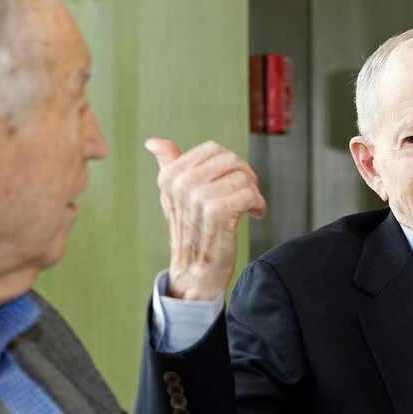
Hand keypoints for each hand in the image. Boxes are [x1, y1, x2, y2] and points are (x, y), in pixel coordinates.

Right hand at [146, 138, 265, 300]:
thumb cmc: (190, 231)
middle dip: (245, 175)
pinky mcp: (217, 212)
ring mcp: (198, 197)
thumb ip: (168, 165)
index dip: (229, 163)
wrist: (195, 271)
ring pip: (243, 177)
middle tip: (247, 193)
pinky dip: (258, 204)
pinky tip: (255, 214)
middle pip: (230, 159)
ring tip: (249, 206)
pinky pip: (250, 193)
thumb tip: (154, 142)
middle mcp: (181, 184)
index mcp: (171, 175)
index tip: (232, 180)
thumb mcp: (174, 195)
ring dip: (254, 192)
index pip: (212, 149)